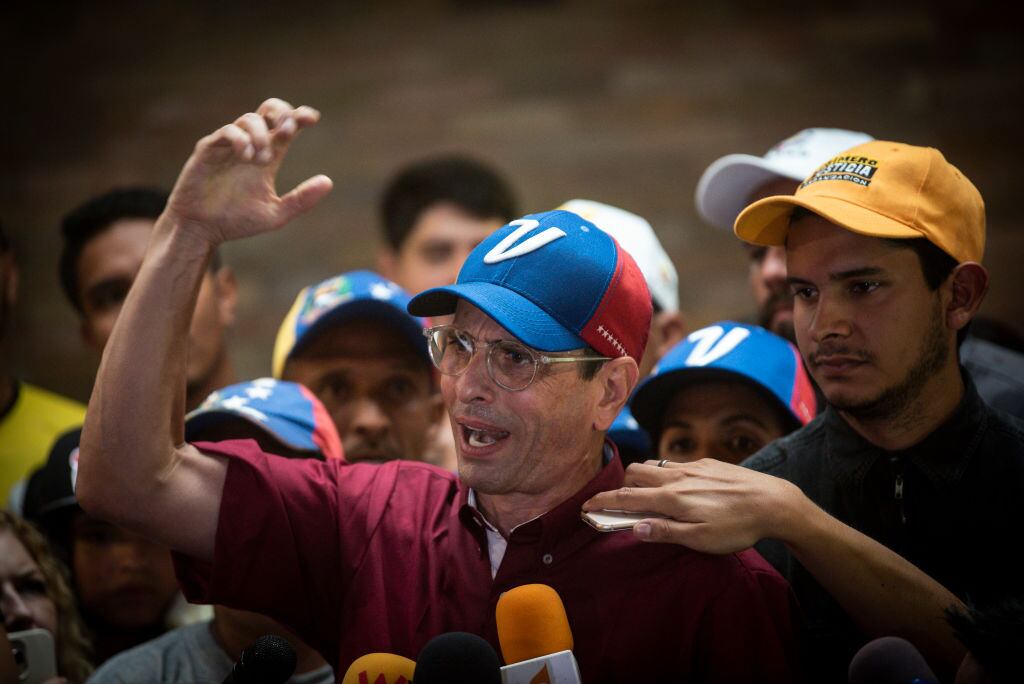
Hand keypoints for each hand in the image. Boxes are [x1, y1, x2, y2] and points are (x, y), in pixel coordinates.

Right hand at [165, 98, 332, 245]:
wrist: (202, 231)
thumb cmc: (237, 222)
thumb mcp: (276, 214)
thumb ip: (301, 199)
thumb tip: (328, 181)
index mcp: (269, 157)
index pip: (286, 127)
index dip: (300, 117)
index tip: (312, 119)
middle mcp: (250, 146)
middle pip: (268, 110)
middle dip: (282, 112)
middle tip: (289, 130)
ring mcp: (228, 146)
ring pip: (249, 118)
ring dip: (261, 135)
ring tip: (263, 160)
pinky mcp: (208, 150)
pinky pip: (227, 132)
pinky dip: (240, 139)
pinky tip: (247, 156)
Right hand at [583, 458, 804, 553]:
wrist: (773, 501)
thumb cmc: (737, 527)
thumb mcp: (700, 540)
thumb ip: (665, 531)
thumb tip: (633, 527)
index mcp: (671, 498)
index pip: (626, 497)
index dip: (602, 502)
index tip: (585, 506)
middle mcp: (677, 477)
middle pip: (635, 472)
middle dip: (621, 485)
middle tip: (622, 503)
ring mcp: (692, 467)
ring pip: (654, 464)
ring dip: (643, 477)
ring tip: (649, 495)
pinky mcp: (707, 462)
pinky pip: (675, 463)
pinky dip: (665, 473)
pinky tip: (679, 488)